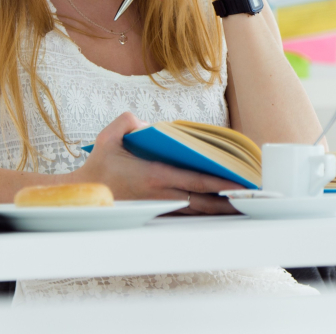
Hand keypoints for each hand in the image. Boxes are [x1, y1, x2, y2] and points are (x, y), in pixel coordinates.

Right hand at [72, 112, 244, 214]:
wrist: (83, 196)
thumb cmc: (98, 166)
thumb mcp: (109, 135)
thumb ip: (129, 121)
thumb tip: (148, 125)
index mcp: (154, 175)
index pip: (195, 180)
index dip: (220, 183)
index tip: (240, 184)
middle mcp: (161, 195)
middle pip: (203, 202)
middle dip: (228, 202)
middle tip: (251, 200)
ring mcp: (159, 207)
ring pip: (196, 211)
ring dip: (218, 210)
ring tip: (240, 206)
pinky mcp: (155, 213)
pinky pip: (184, 215)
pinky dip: (201, 214)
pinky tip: (214, 211)